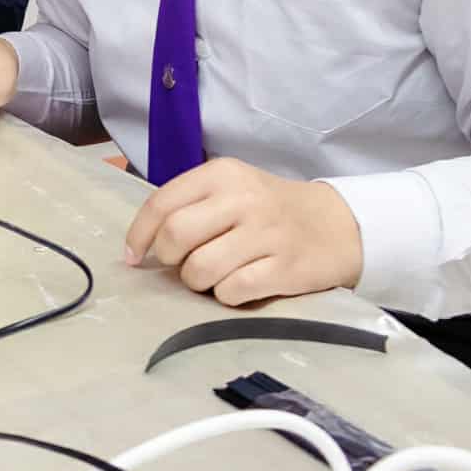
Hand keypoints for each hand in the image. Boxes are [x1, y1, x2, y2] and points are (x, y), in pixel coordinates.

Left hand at [122, 157, 363, 306]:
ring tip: (211, 276)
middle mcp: (243, 198)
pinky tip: (236, 287)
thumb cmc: (268, 209)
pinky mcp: (285, 267)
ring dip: (196, 282)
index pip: (162, 203)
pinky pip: (233, 291)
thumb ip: (188, 206)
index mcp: (222, 174)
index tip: (134, 257)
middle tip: (180, 265)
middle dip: (168, 259)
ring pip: (201, 268)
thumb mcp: (230, 189)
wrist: (335, 225)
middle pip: (176, 235)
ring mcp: (266, 233)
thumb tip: (141, 247)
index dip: (139, 235)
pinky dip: (225, 296)